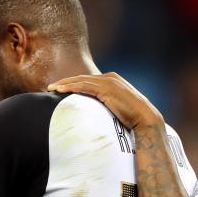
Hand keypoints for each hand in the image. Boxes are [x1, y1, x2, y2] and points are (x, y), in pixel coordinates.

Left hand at [47, 72, 163, 130]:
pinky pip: (83, 86)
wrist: (146, 118)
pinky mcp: (106, 89)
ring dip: (64, 84)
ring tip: (51, 88)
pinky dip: (70, 87)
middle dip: (66, 82)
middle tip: (52, 87)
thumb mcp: (120, 108)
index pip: (89, 80)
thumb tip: (98, 114)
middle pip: (82, 78)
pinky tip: (59, 90)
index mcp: (113, 80)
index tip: (62, 89)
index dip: (74, 83)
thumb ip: (109, 105)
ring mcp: (108, 82)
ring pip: (80, 80)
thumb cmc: (135, 118)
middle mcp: (110, 78)